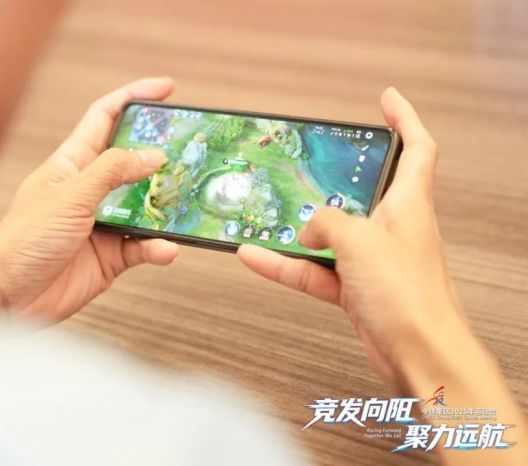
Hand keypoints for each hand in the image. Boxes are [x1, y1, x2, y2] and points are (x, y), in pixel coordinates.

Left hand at [0, 77, 178, 321]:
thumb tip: (152, 156)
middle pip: (134, 161)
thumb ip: (112, 172)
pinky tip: (166, 248)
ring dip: (167, 206)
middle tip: (192, 152)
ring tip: (187, 202)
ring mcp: (102, 223)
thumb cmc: (22, 240)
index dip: (134, 98)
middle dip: (163, 156)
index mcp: (73, 163)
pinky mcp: (110, 256)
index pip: (105, 117)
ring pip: (146, 207)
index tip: (167, 89)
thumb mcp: (69, 195)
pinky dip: (157, 247)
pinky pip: (142, 246)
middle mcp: (91, 190)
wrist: (6, 296)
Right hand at [238, 88, 468, 391]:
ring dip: (297, 230)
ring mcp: (372, 260)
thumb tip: (308, 228)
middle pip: (364, 191)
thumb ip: (327, 223)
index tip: (387, 100)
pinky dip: (286, 264)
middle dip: (337, 178)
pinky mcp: (356, 290)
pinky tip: (257, 257)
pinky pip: (314, 270)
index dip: (404, 118)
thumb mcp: (359, 240)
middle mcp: (392, 228)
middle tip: (311, 164)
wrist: (419, 354)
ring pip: (329, 236)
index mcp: (409, 204)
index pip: (417, 148)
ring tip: (264, 217)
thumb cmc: (409, 296)